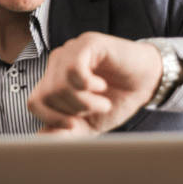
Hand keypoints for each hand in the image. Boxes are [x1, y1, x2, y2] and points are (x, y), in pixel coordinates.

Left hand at [27, 32, 163, 137]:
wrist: (147, 82)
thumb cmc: (117, 99)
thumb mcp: (89, 124)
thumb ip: (65, 132)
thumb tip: (40, 140)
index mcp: (53, 79)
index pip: (34, 102)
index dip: (52, 118)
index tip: (74, 124)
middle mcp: (58, 62)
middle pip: (47, 95)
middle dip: (73, 111)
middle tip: (95, 109)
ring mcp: (71, 50)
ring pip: (59, 85)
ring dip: (85, 102)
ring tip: (103, 101)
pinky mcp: (87, 43)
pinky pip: (73, 69)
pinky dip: (88, 85)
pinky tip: (101, 86)